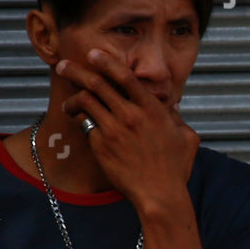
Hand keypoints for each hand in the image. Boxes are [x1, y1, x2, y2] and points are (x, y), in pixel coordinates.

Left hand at [54, 49, 197, 210]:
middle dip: (76, 71)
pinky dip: (79, 118)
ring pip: (86, 102)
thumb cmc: (176, 168)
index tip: (94, 54)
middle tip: (63, 65)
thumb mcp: (187, 138)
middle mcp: (131, 115)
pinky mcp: (101, 145)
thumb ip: (177, 119)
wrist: (159, 194)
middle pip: (97, 83)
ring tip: (68, 100)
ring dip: (73, 97)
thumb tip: (172, 107)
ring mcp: (114, 130)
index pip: (125, 77)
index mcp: (152, 109)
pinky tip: (77, 119)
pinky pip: (85, 124)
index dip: (107, 62)